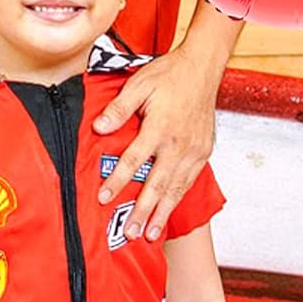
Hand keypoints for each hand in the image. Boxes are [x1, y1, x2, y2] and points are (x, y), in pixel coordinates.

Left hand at [92, 43, 219, 240]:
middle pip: (157, 184)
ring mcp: (194, 150)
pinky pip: (189, 181)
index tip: (104, 198)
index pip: (134, 160)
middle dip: (142, 211)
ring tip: (151, 234)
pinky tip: (169, 211)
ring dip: (162, 213)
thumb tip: (98, 128)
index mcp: (160, 127)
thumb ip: (119, 109)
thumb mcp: (139, 84)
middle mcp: (179, 144)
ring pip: (176, 188)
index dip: (117, 181)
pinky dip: (179, 199)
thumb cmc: (169, 74)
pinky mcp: (204, 152)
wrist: (202, 68)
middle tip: (130, 233)